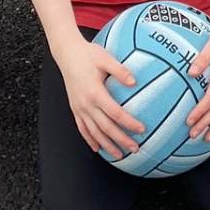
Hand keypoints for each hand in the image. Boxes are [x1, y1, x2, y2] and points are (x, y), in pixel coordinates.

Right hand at [58, 37, 144, 158]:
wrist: (67, 53)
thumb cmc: (88, 54)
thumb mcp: (105, 58)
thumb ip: (120, 70)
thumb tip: (135, 82)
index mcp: (95, 92)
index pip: (115, 113)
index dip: (129, 123)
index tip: (142, 129)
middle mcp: (86, 104)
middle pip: (105, 128)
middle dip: (121, 140)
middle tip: (135, 149)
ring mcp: (79, 108)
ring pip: (94, 132)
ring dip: (107, 145)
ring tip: (119, 156)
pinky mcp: (74, 109)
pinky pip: (82, 128)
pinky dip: (90, 140)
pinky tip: (98, 148)